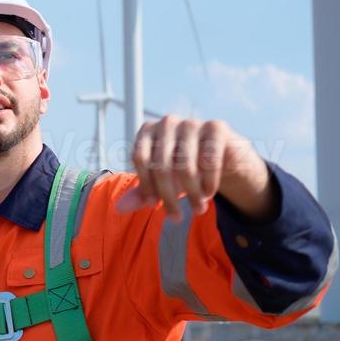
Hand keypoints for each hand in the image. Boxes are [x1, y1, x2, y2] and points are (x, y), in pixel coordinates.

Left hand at [114, 116, 274, 220]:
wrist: (220, 155)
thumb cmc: (182, 168)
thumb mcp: (160, 182)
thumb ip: (141, 193)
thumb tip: (119, 207)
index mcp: (147, 130)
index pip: (140, 158)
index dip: (146, 184)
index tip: (154, 204)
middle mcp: (167, 122)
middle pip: (161, 165)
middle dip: (169, 197)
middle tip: (176, 218)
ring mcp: (192, 123)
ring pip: (185, 166)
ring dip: (192, 194)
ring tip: (197, 209)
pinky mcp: (216, 128)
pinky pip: (209, 161)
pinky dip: (208, 183)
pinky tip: (208, 194)